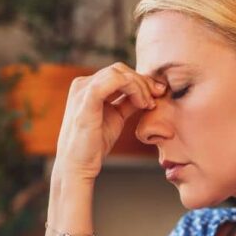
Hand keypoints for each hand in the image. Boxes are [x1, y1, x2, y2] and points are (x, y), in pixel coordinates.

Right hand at [53, 62, 166, 180]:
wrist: (78, 165)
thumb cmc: (94, 145)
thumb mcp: (115, 118)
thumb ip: (127, 103)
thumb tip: (146, 94)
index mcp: (87, 87)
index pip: (117, 73)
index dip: (140, 81)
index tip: (156, 95)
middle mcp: (82, 85)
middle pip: (119, 69)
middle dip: (143, 81)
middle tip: (157, 96)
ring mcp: (83, 90)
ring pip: (119, 72)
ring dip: (140, 86)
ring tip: (148, 104)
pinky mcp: (87, 98)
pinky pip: (114, 80)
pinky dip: (133, 88)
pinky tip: (141, 103)